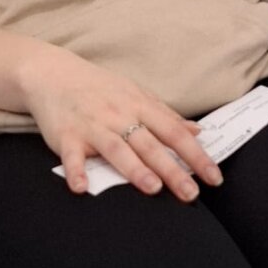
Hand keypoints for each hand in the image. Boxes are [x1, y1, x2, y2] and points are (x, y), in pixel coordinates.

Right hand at [24, 50, 223, 200]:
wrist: (53, 74)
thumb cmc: (100, 88)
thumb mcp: (136, 95)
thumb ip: (166, 115)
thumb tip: (197, 131)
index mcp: (140, 106)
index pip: (174, 133)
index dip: (196, 155)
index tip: (214, 177)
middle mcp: (119, 116)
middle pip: (150, 144)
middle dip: (172, 169)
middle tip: (191, 193)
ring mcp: (93, 126)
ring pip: (117, 148)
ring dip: (134, 168)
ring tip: (152, 188)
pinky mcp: (66, 136)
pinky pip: (71, 155)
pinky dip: (76, 171)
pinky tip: (81, 187)